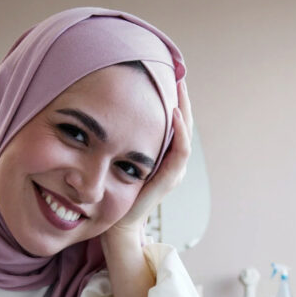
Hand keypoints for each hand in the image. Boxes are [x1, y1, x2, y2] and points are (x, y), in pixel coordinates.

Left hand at [107, 79, 193, 237]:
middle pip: (184, 122)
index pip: (173, 122)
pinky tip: (173, 112)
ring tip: (179, 85)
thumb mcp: (119, 158)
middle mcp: (173, 162)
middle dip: (181, 97)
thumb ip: (122, 140)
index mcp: (163, 156)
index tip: (165, 75)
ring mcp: (174, 171)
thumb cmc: (114, 193)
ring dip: (183, 107)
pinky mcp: (169, 179)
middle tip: (176, 72)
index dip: (172, 99)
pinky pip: (180, 150)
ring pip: (185, 132)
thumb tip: (109, 112)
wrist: (117, 224)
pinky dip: (179, 131)